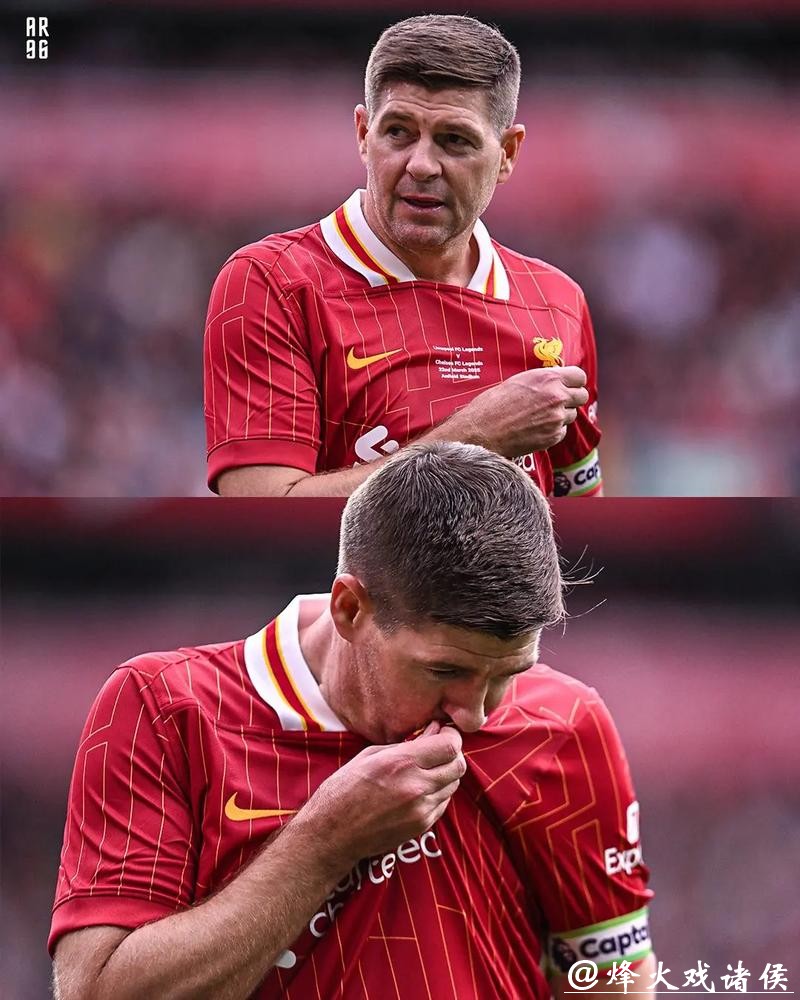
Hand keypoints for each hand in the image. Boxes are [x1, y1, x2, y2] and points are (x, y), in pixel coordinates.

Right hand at [300, 722, 465, 867]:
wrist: (332, 834)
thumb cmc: (344, 789)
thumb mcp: (371, 755)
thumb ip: (407, 743)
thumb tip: (434, 730)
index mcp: (401, 763)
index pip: (450, 745)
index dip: (451, 736)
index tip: (443, 732)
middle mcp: (416, 786)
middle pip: (458, 765)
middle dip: (452, 754)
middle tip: (437, 750)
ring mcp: (421, 810)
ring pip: (453, 785)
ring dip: (445, 774)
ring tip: (425, 770)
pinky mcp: (422, 826)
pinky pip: (443, 803)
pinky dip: (437, 793)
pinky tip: (418, 789)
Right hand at [431, 366, 588, 456]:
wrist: (481, 431)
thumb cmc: (492, 405)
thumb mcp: (518, 381)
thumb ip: (542, 381)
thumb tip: (555, 382)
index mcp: (548, 378)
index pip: (579, 376)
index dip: (574, 381)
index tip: (569, 385)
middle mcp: (557, 396)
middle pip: (582, 396)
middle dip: (573, 398)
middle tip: (558, 402)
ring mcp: (557, 418)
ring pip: (571, 415)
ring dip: (560, 415)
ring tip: (539, 416)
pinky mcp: (553, 437)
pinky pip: (561, 431)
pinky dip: (552, 431)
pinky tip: (534, 429)